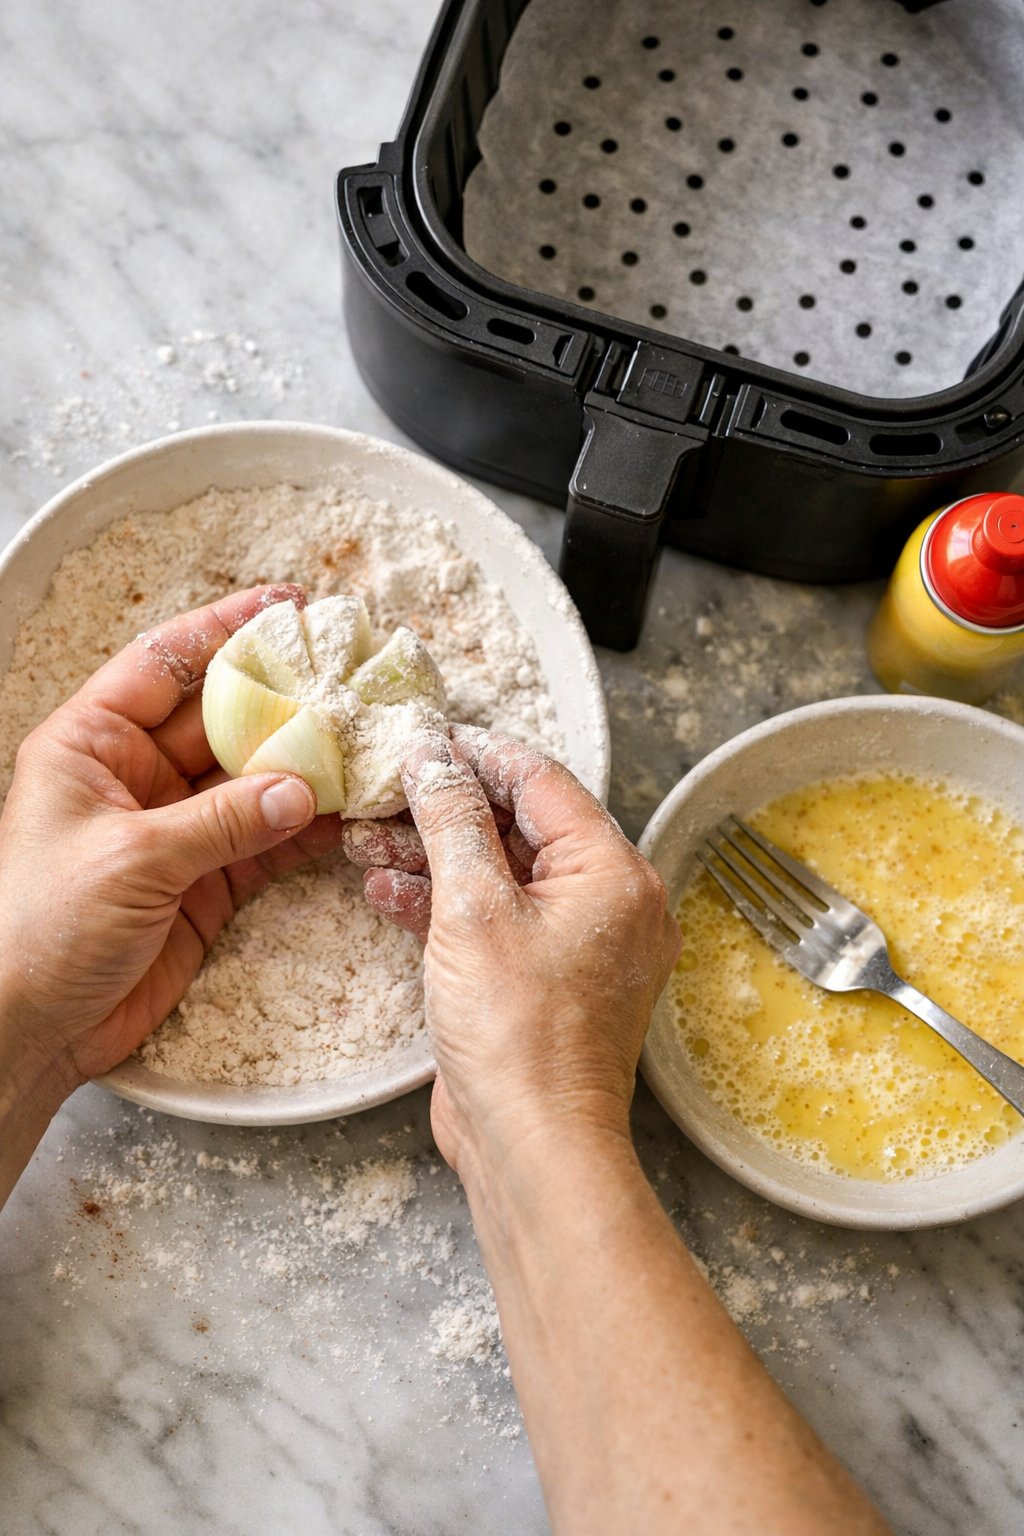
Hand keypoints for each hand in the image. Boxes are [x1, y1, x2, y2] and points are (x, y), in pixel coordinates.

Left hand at [0, 585, 342, 1104]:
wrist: (27, 1030)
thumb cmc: (39, 928)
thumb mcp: (130, 858)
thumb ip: (222, 820)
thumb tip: (300, 787)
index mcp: (91, 743)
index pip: (165, 664)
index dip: (225, 630)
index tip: (286, 606)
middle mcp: (135, 776)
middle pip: (220, 718)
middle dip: (283, 697)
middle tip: (346, 674)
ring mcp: (174, 829)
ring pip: (253, 779)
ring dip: (306, 764)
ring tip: (365, 739)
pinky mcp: (204, 881)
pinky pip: (265, 840)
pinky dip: (307, 828)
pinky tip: (349, 810)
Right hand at [342, 725, 679, 1179]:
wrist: (533, 1146)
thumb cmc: (520, 1035)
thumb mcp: (473, 909)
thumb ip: (453, 822)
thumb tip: (434, 759)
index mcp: (613, 872)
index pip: (541, 781)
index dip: (475, 754)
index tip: (422, 738)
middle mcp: (608, 903)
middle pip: (518, 827)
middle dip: (444, 810)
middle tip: (382, 791)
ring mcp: (578, 945)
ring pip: (500, 875)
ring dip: (434, 856)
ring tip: (364, 840)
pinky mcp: (544, 981)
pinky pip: (496, 921)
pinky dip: (445, 905)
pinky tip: (386, 890)